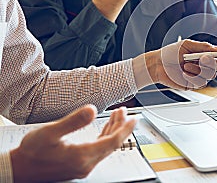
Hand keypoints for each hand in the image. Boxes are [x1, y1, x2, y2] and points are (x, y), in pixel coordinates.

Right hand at [10, 105, 135, 182]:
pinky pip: (98, 149)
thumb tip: (91, 110)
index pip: (114, 141)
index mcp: (82, 156)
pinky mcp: (79, 165)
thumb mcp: (49, 133)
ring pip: (106, 146)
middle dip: (121, 126)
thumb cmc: (31, 152)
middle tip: (124, 111)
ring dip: (113, 130)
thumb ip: (73, 121)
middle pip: (112, 143)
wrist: (19, 169)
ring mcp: (83, 166)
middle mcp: (86, 164)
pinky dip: (105, 137)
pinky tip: (105, 128)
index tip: (134, 118)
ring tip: (117, 115)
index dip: (126, 128)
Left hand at [133, 39, 216, 89]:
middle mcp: (203, 65)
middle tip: (201, 58)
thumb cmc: (170, 53)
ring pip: (210, 75)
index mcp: (203, 55)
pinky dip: (192, 77)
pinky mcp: (193, 84)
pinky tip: (183, 73)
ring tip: (185, 65)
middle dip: (211, 63)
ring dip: (198, 69)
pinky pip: (200, 83)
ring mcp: (199, 75)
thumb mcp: (187, 45)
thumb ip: (203, 47)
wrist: (157, 65)